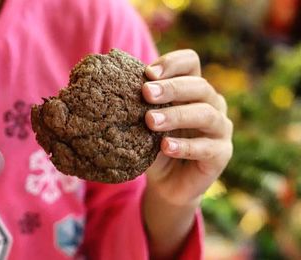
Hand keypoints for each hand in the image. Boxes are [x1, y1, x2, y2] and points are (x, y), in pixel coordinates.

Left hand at [141, 49, 232, 258]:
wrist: (167, 183)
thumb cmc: (153, 147)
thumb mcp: (145, 123)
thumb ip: (141, 105)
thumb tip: (116, 85)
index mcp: (192, 89)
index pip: (190, 63)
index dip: (172, 63)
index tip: (148, 73)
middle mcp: (212, 103)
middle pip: (199, 86)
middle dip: (171, 88)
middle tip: (146, 93)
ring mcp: (220, 128)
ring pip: (205, 114)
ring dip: (176, 115)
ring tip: (150, 121)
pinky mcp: (222, 153)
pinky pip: (206, 147)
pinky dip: (184, 146)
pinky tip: (164, 146)